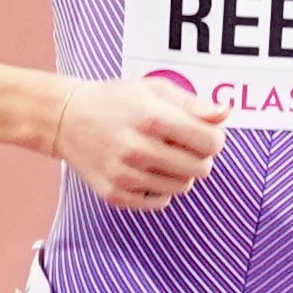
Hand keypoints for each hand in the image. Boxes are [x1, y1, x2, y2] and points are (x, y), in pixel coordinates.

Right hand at [49, 74, 223, 207]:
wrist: (66, 119)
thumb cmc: (116, 101)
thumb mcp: (154, 90)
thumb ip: (193, 103)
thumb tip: (225, 113)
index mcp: (152, 119)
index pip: (212, 142)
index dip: (215, 138)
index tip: (204, 133)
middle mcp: (138, 149)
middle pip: (202, 168)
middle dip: (200, 157)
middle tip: (182, 145)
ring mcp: (126, 175)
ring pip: (183, 187)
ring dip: (180, 173)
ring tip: (162, 156)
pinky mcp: (116, 195)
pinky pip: (161, 202)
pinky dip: (160, 190)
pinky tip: (147, 171)